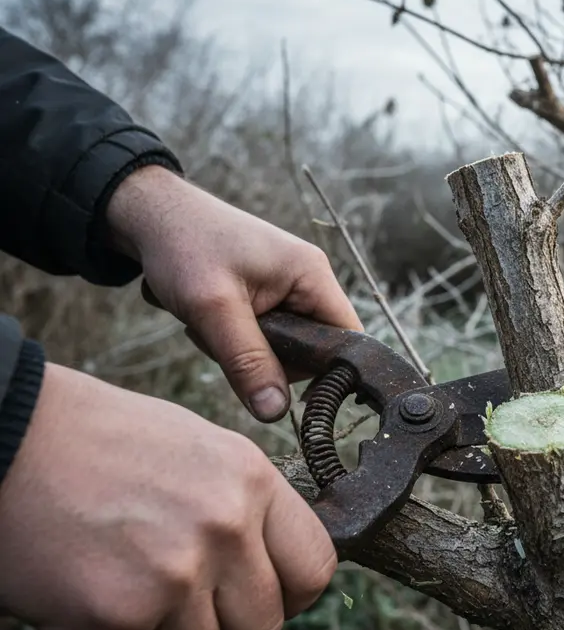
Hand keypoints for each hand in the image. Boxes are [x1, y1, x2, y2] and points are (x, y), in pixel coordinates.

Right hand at [0, 363, 335, 629]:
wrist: (16, 433)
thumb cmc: (107, 442)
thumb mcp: (204, 450)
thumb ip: (248, 507)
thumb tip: (277, 566)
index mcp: (252, 481)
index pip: (315, 569)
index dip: (291, 592)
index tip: (262, 592)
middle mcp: (224, 527)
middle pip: (262, 626)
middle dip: (223, 623)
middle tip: (182, 597)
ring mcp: (172, 574)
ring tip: (129, 587)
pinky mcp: (113, 616)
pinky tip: (91, 604)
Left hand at [106, 166, 362, 421]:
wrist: (149, 216)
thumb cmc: (184, 247)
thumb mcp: (214, 309)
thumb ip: (248, 362)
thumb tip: (276, 413)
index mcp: (312, 275)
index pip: (348, 339)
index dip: (328, 372)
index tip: (283, 386)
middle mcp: (307, 281)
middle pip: (312, 350)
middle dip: (268, 358)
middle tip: (225, 339)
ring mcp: (286, 289)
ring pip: (282, 349)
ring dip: (243, 350)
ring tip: (209, 323)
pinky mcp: (264, 297)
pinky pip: (261, 339)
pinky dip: (233, 339)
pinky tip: (207, 319)